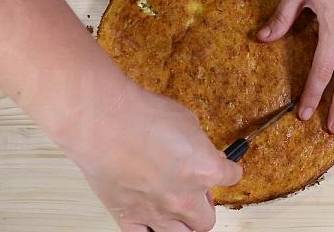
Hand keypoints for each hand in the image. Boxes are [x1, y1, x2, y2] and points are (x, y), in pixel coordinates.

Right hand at [64, 85, 241, 231]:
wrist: (102, 120)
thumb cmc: (140, 114)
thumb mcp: (186, 120)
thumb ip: (199, 143)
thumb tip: (203, 151)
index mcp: (205, 171)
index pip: (231, 178)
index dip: (229, 171)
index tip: (225, 170)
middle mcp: (184, 198)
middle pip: (207, 219)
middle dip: (205, 205)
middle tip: (197, 192)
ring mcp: (156, 212)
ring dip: (183, 225)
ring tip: (176, 210)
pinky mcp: (128, 216)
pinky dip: (149, 230)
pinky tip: (150, 221)